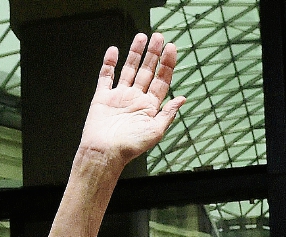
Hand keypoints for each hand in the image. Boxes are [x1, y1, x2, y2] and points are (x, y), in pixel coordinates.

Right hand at [79, 33, 185, 167]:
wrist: (104, 152)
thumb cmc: (130, 147)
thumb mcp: (156, 131)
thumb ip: (168, 113)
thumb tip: (182, 98)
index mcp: (150, 107)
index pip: (162, 80)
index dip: (167, 64)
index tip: (171, 48)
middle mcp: (136, 99)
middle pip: (147, 71)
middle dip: (153, 54)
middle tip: (159, 36)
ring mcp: (119, 97)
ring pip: (129, 69)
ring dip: (135, 53)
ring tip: (142, 37)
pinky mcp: (103, 97)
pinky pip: (106, 76)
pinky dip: (109, 63)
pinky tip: (114, 51)